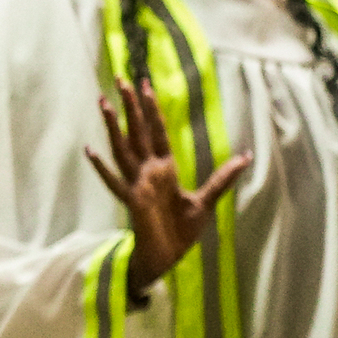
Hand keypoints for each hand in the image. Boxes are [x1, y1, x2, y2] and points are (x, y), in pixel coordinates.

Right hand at [84, 78, 251, 295]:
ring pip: (123, 149)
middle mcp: (148, 172)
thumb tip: (246, 157)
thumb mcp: (207, 202)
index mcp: (165, 169)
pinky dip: (102, 168)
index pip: (157, 132)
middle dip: (130, 106)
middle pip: (137, 132)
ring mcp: (137, 185)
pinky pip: (114, 182)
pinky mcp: (132, 202)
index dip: (152, 108)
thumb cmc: (182, 232)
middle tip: (121, 79)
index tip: (145, 84)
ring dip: (113, 127)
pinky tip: (90, 151)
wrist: (168, 258)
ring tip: (103, 103)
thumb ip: (223, 178)